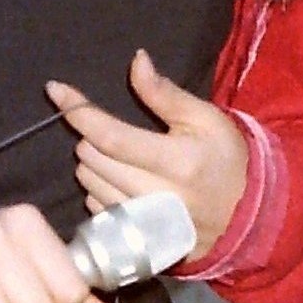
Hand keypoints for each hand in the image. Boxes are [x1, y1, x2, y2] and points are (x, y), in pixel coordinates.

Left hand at [47, 51, 247, 259]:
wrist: (247, 217)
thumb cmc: (226, 160)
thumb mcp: (205, 119)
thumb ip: (165, 94)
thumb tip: (136, 62)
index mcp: (177, 162)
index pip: (111, 136)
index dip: (79, 112)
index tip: (55, 90)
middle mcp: (156, 196)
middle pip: (93, 160)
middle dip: (89, 137)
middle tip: (109, 130)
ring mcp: (144, 224)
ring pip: (89, 185)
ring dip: (92, 163)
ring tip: (117, 156)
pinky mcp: (136, 239)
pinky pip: (97, 209)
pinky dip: (98, 189)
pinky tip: (120, 182)